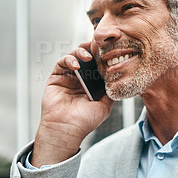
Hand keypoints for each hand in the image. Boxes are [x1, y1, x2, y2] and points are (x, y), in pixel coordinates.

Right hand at [31, 42, 112, 167]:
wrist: (67, 130)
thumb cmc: (85, 121)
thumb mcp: (105, 105)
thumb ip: (111, 91)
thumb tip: (121, 79)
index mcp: (92, 83)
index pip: (98, 64)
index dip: (103, 56)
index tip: (111, 51)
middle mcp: (81, 78)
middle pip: (87, 56)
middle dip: (93, 49)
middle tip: (99, 47)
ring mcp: (68, 76)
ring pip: (75, 56)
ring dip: (81, 52)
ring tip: (88, 57)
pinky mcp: (56, 77)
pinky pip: (62, 62)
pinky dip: (69, 60)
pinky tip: (77, 65)